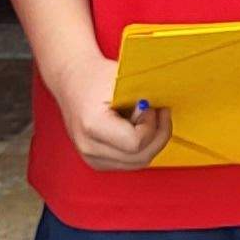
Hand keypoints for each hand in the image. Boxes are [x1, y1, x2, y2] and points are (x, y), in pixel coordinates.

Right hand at [46, 52, 168, 171]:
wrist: (72, 80)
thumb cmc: (97, 76)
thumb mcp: (123, 79)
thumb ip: (145, 95)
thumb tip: (167, 110)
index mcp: (92, 125)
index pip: (136, 143)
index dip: (151, 125)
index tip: (150, 107)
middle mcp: (89, 147)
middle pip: (141, 157)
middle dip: (158, 134)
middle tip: (159, 111)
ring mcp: (91, 158)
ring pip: (138, 163)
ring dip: (151, 142)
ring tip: (148, 119)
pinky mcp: (96, 162)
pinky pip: (130, 163)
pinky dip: (141, 148)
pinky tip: (137, 129)